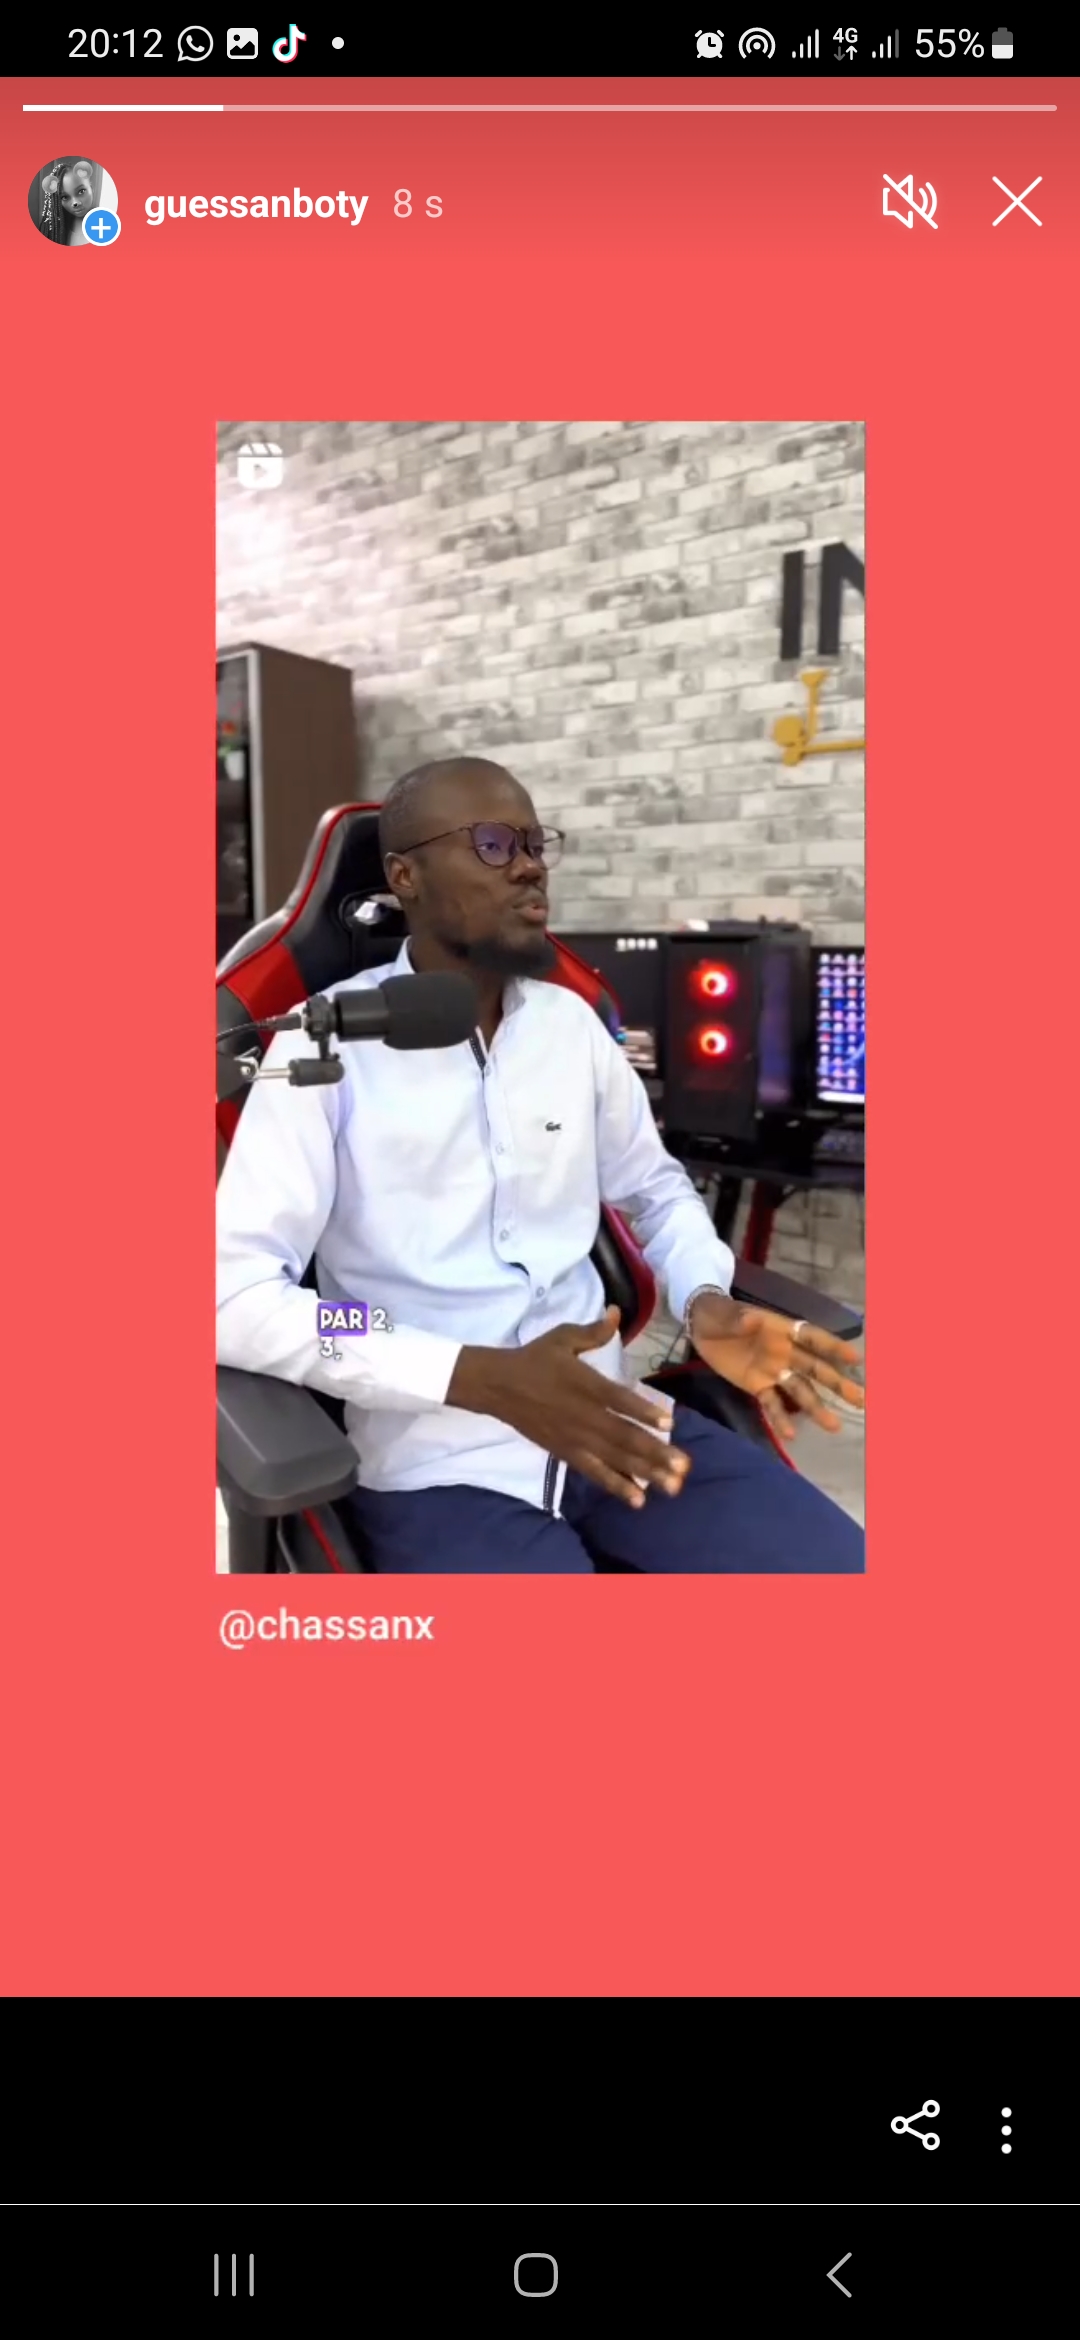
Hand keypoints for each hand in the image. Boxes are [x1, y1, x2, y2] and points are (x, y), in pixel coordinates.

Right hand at [447, 1307, 691, 1508]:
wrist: (497, 1385)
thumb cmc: (534, 1359)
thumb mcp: (562, 1338)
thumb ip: (593, 1331)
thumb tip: (617, 1312)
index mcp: (585, 1384)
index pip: (618, 1400)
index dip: (644, 1412)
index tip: (669, 1424)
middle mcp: (583, 1415)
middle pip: (623, 1437)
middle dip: (656, 1453)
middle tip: (684, 1468)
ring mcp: (575, 1438)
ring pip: (614, 1459)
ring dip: (645, 1473)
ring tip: (672, 1487)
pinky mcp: (566, 1452)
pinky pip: (594, 1472)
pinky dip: (616, 1485)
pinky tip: (639, 1499)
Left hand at [687, 1292, 863, 1443]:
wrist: (701, 1326)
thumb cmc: (720, 1314)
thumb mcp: (727, 1313)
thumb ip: (740, 1319)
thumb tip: (752, 1320)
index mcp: (782, 1330)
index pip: (812, 1338)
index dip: (833, 1347)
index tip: (855, 1359)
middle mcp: (784, 1352)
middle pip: (815, 1369)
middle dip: (837, 1384)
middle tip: (860, 1400)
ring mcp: (772, 1371)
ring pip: (799, 1391)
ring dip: (816, 1407)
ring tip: (834, 1426)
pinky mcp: (757, 1386)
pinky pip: (772, 1403)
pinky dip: (780, 1418)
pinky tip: (791, 1435)